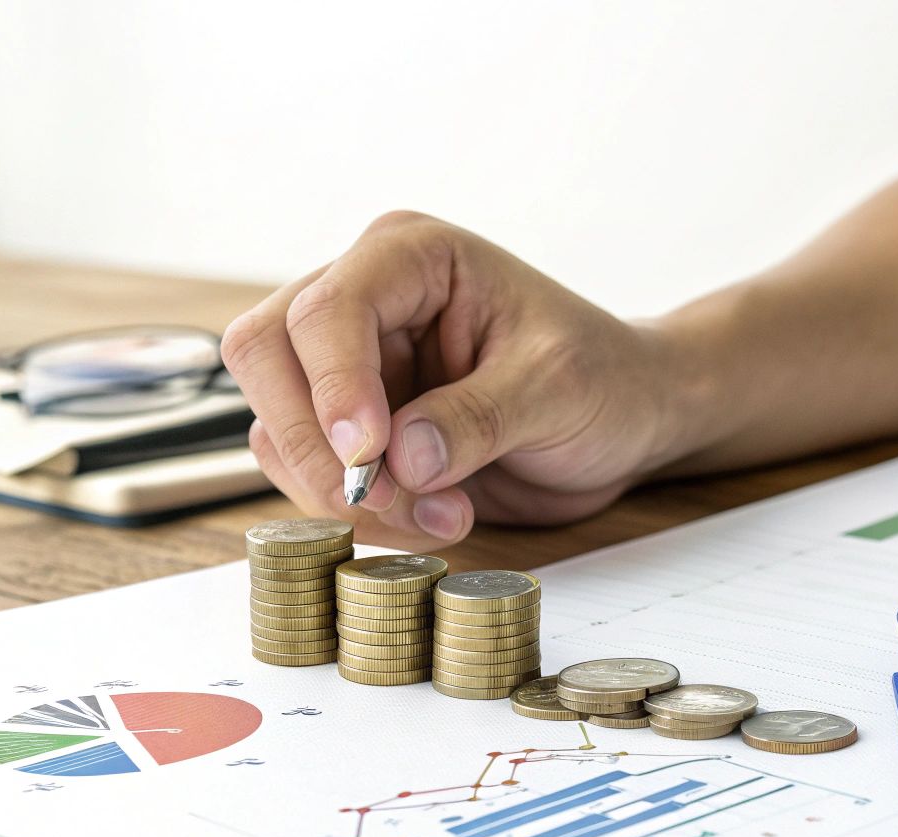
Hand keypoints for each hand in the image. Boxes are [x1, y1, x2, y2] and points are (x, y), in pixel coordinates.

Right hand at [222, 212, 693, 549]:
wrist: (630, 418)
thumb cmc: (606, 378)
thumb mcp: (559, 389)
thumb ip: (481, 416)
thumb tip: (402, 458)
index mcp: (411, 258)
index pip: (327, 309)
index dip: (332, 385)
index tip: (369, 455)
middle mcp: (366, 300)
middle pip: (266, 358)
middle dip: (317, 446)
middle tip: (392, 499)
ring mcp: (351, 367)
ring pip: (279, 427)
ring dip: (348, 492)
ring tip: (445, 515)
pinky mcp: (356, 429)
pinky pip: (313, 474)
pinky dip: (365, 513)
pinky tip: (437, 517)